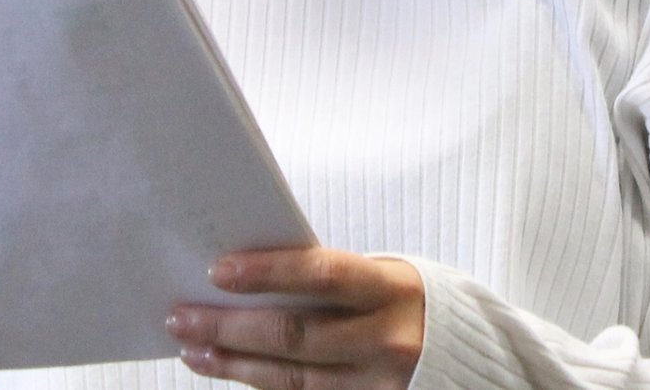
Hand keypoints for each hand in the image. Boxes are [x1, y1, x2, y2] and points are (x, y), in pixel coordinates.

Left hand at [168, 249, 425, 389]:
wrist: (468, 355)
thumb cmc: (406, 302)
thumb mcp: (383, 276)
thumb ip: (329, 279)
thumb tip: (250, 277)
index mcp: (392, 288)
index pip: (322, 275)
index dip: (267, 272)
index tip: (217, 271)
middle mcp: (389, 340)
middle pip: (295, 334)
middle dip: (230, 325)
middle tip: (181, 315)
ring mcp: (380, 384)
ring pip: (292, 377)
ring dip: (234, 361)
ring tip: (192, 347)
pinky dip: (260, 382)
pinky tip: (228, 367)